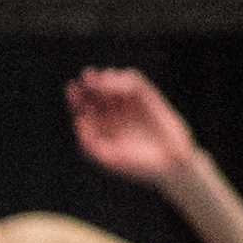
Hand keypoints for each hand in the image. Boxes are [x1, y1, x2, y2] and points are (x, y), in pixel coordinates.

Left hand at [66, 69, 201, 185]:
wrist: (170, 164)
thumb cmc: (138, 166)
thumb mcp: (107, 157)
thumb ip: (90, 141)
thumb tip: (79, 118)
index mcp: (102, 128)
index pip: (85, 108)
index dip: (77, 97)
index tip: (72, 87)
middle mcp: (116, 115)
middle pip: (98, 93)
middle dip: (91, 83)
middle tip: (88, 76)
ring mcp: (133, 106)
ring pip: (116, 83)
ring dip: (107, 78)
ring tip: (102, 80)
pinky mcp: (150, 99)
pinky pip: (136, 83)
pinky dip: (125, 79)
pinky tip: (119, 84)